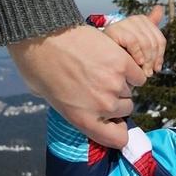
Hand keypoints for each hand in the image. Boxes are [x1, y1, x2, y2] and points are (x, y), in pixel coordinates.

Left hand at [10, 18, 148, 150]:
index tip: (115, 121)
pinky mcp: (122, 63)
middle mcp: (103, 106)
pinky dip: (129, 69)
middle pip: (125, 109)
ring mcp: (115, 84)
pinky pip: (137, 74)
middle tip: (100, 84)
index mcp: (84, 119)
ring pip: (130, 89)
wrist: (41, 36)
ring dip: (121, 82)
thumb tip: (83, 106)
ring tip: (102, 69)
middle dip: (116, 99)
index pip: (118, 139)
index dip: (118, 130)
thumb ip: (72, 109)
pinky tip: (114, 62)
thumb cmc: (38, 66)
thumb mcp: (49, 99)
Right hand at [101, 5, 167, 82]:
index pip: (159, 38)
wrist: (94, 56)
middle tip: (149, 73)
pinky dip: (137, 54)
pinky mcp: (114, 30)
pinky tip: (136, 63)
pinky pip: (133, 41)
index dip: (160, 55)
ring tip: (142, 71)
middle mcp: (132, 20)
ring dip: (146, 60)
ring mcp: (122, 24)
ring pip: (146, 42)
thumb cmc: (116, 54)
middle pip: (153, 41)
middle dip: (153, 60)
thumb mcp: (136, 48)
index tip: (157, 68)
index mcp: (140, 21)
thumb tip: (160, 8)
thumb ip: (150, 33)